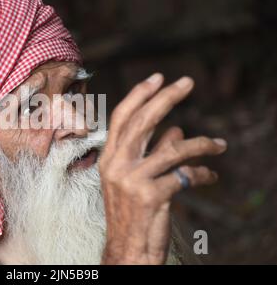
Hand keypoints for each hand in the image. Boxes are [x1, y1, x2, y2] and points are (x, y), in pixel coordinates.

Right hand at [99, 73, 226, 264]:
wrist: (127, 249)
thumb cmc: (132, 213)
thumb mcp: (134, 179)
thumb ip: (151, 152)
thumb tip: (174, 130)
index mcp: (108, 159)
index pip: (122, 119)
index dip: (139, 95)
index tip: (157, 78)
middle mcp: (116, 165)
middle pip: (143, 122)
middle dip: (166, 98)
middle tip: (187, 82)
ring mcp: (132, 180)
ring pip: (172, 149)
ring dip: (201, 144)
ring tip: (219, 144)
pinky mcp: (151, 196)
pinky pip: (185, 176)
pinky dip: (202, 174)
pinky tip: (211, 175)